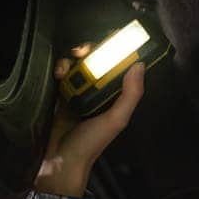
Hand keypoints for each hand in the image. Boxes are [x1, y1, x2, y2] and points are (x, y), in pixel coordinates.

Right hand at [33, 46, 146, 197]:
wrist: (60, 160)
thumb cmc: (92, 142)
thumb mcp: (116, 119)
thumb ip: (130, 94)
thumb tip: (140, 64)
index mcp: (114, 97)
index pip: (117, 67)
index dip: (115, 52)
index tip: (112, 39)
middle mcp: (98, 92)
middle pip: (96, 62)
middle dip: (91, 51)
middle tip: (84, 49)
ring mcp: (78, 93)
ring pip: (77, 65)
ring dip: (74, 60)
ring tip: (70, 64)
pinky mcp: (59, 95)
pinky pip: (61, 75)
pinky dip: (60, 70)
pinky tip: (59, 73)